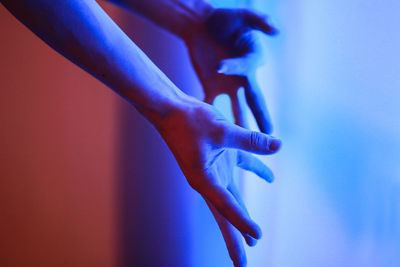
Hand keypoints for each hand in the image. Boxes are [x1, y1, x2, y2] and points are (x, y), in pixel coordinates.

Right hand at [155, 98, 280, 265]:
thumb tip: (278, 146)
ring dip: (244, 215)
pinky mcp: (220, 156)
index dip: (243, 223)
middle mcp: (209, 180)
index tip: (257, 238)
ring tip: (253, 238)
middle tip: (242, 264)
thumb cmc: (189, 121)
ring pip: (233, 197)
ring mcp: (215, 169)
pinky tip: (269, 177)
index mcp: (204, 180)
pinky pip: (241, 167)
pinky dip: (256, 171)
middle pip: (226, 214)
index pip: (228, 207)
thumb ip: (251, 141)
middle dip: (235, 238)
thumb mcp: (223, 131)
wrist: (170, 109)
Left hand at [184, 8, 277, 133]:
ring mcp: (228, 84)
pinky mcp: (212, 85)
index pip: (246, 67)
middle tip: (269, 134)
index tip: (220, 66)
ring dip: (238, 123)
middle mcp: (243, 76)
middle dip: (261, 115)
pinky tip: (209, 130)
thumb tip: (276, 30)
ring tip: (241, 143)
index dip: (234, 67)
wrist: (202, 25)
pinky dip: (210, 114)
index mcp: (252, 59)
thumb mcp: (243, 15)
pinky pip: (212, 102)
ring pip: (236, 107)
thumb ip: (259, 20)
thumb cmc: (226, 18)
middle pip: (254, 98)